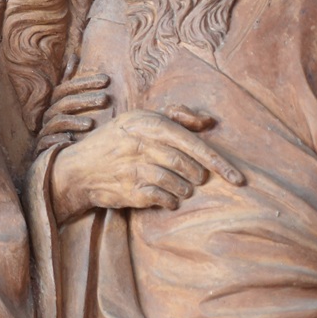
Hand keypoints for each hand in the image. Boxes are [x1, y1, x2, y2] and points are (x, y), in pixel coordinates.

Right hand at [35, 73, 110, 151]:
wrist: (47, 153)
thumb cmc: (61, 124)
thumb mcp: (66, 101)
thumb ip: (68, 79)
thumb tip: (74, 55)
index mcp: (55, 103)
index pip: (67, 87)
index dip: (86, 82)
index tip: (107, 79)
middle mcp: (48, 115)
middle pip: (65, 103)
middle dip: (85, 100)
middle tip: (105, 99)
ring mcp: (45, 130)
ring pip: (58, 122)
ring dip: (73, 121)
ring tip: (91, 124)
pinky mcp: (42, 147)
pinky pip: (48, 142)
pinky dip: (58, 140)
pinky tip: (71, 141)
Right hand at [50, 105, 244, 222]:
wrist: (78, 169)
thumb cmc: (115, 141)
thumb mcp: (139, 119)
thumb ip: (176, 116)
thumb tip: (208, 122)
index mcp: (147, 123)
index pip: (191, 142)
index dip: (218, 161)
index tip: (237, 178)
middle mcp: (140, 144)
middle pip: (188, 165)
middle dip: (197, 175)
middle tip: (195, 178)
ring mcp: (134, 169)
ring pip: (179, 184)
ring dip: (184, 189)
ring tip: (179, 187)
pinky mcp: (129, 191)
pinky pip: (164, 199)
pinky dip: (171, 201)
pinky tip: (166, 198)